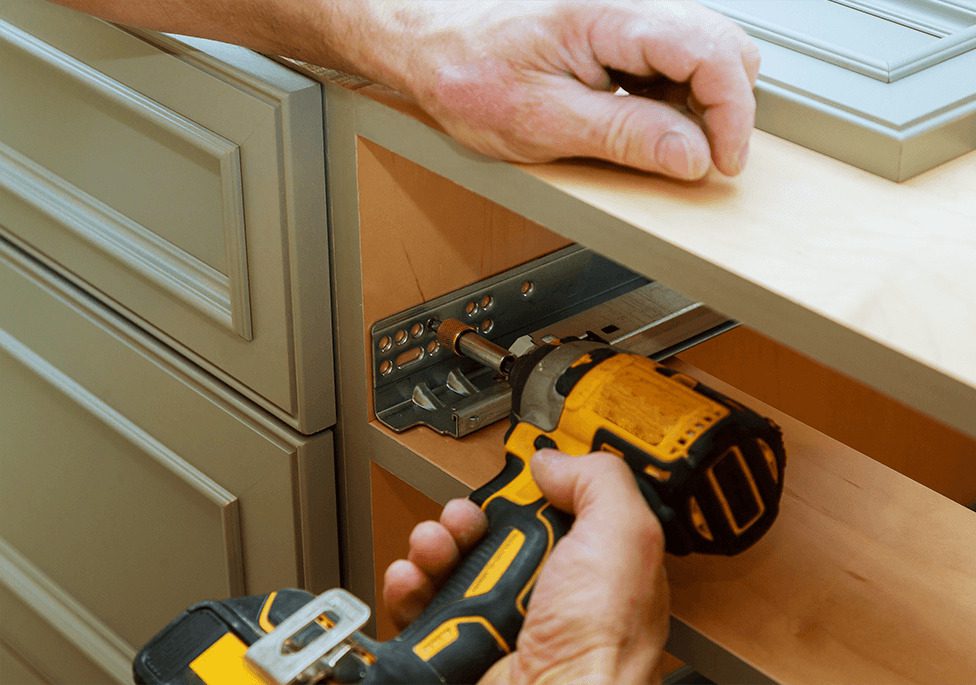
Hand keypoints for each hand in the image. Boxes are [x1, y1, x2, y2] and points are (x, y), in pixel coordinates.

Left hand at [368, 0, 758, 179]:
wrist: (432, 48)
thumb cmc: (469, 75)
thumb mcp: (545, 122)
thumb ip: (625, 136)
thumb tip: (693, 156)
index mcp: (609, 17)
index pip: (708, 52)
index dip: (731, 113)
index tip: (723, 162)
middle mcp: (625, 7)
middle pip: (720, 45)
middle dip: (725, 107)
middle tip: (703, 160)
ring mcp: (623, 19)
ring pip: (702, 53)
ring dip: (701, 105)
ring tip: (668, 147)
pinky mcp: (617, 35)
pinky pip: (671, 62)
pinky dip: (675, 100)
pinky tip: (649, 127)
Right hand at [383, 450, 669, 683]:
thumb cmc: (600, 646)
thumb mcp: (622, 537)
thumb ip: (598, 483)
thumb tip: (554, 461)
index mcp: (593, 568)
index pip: (556, 512)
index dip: (533, 491)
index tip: (515, 475)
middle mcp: (546, 596)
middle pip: (496, 534)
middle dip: (473, 515)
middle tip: (469, 517)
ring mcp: (499, 622)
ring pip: (453, 563)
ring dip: (435, 542)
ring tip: (436, 544)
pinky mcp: (457, 644)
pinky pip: (420, 603)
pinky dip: (409, 583)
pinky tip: (414, 575)